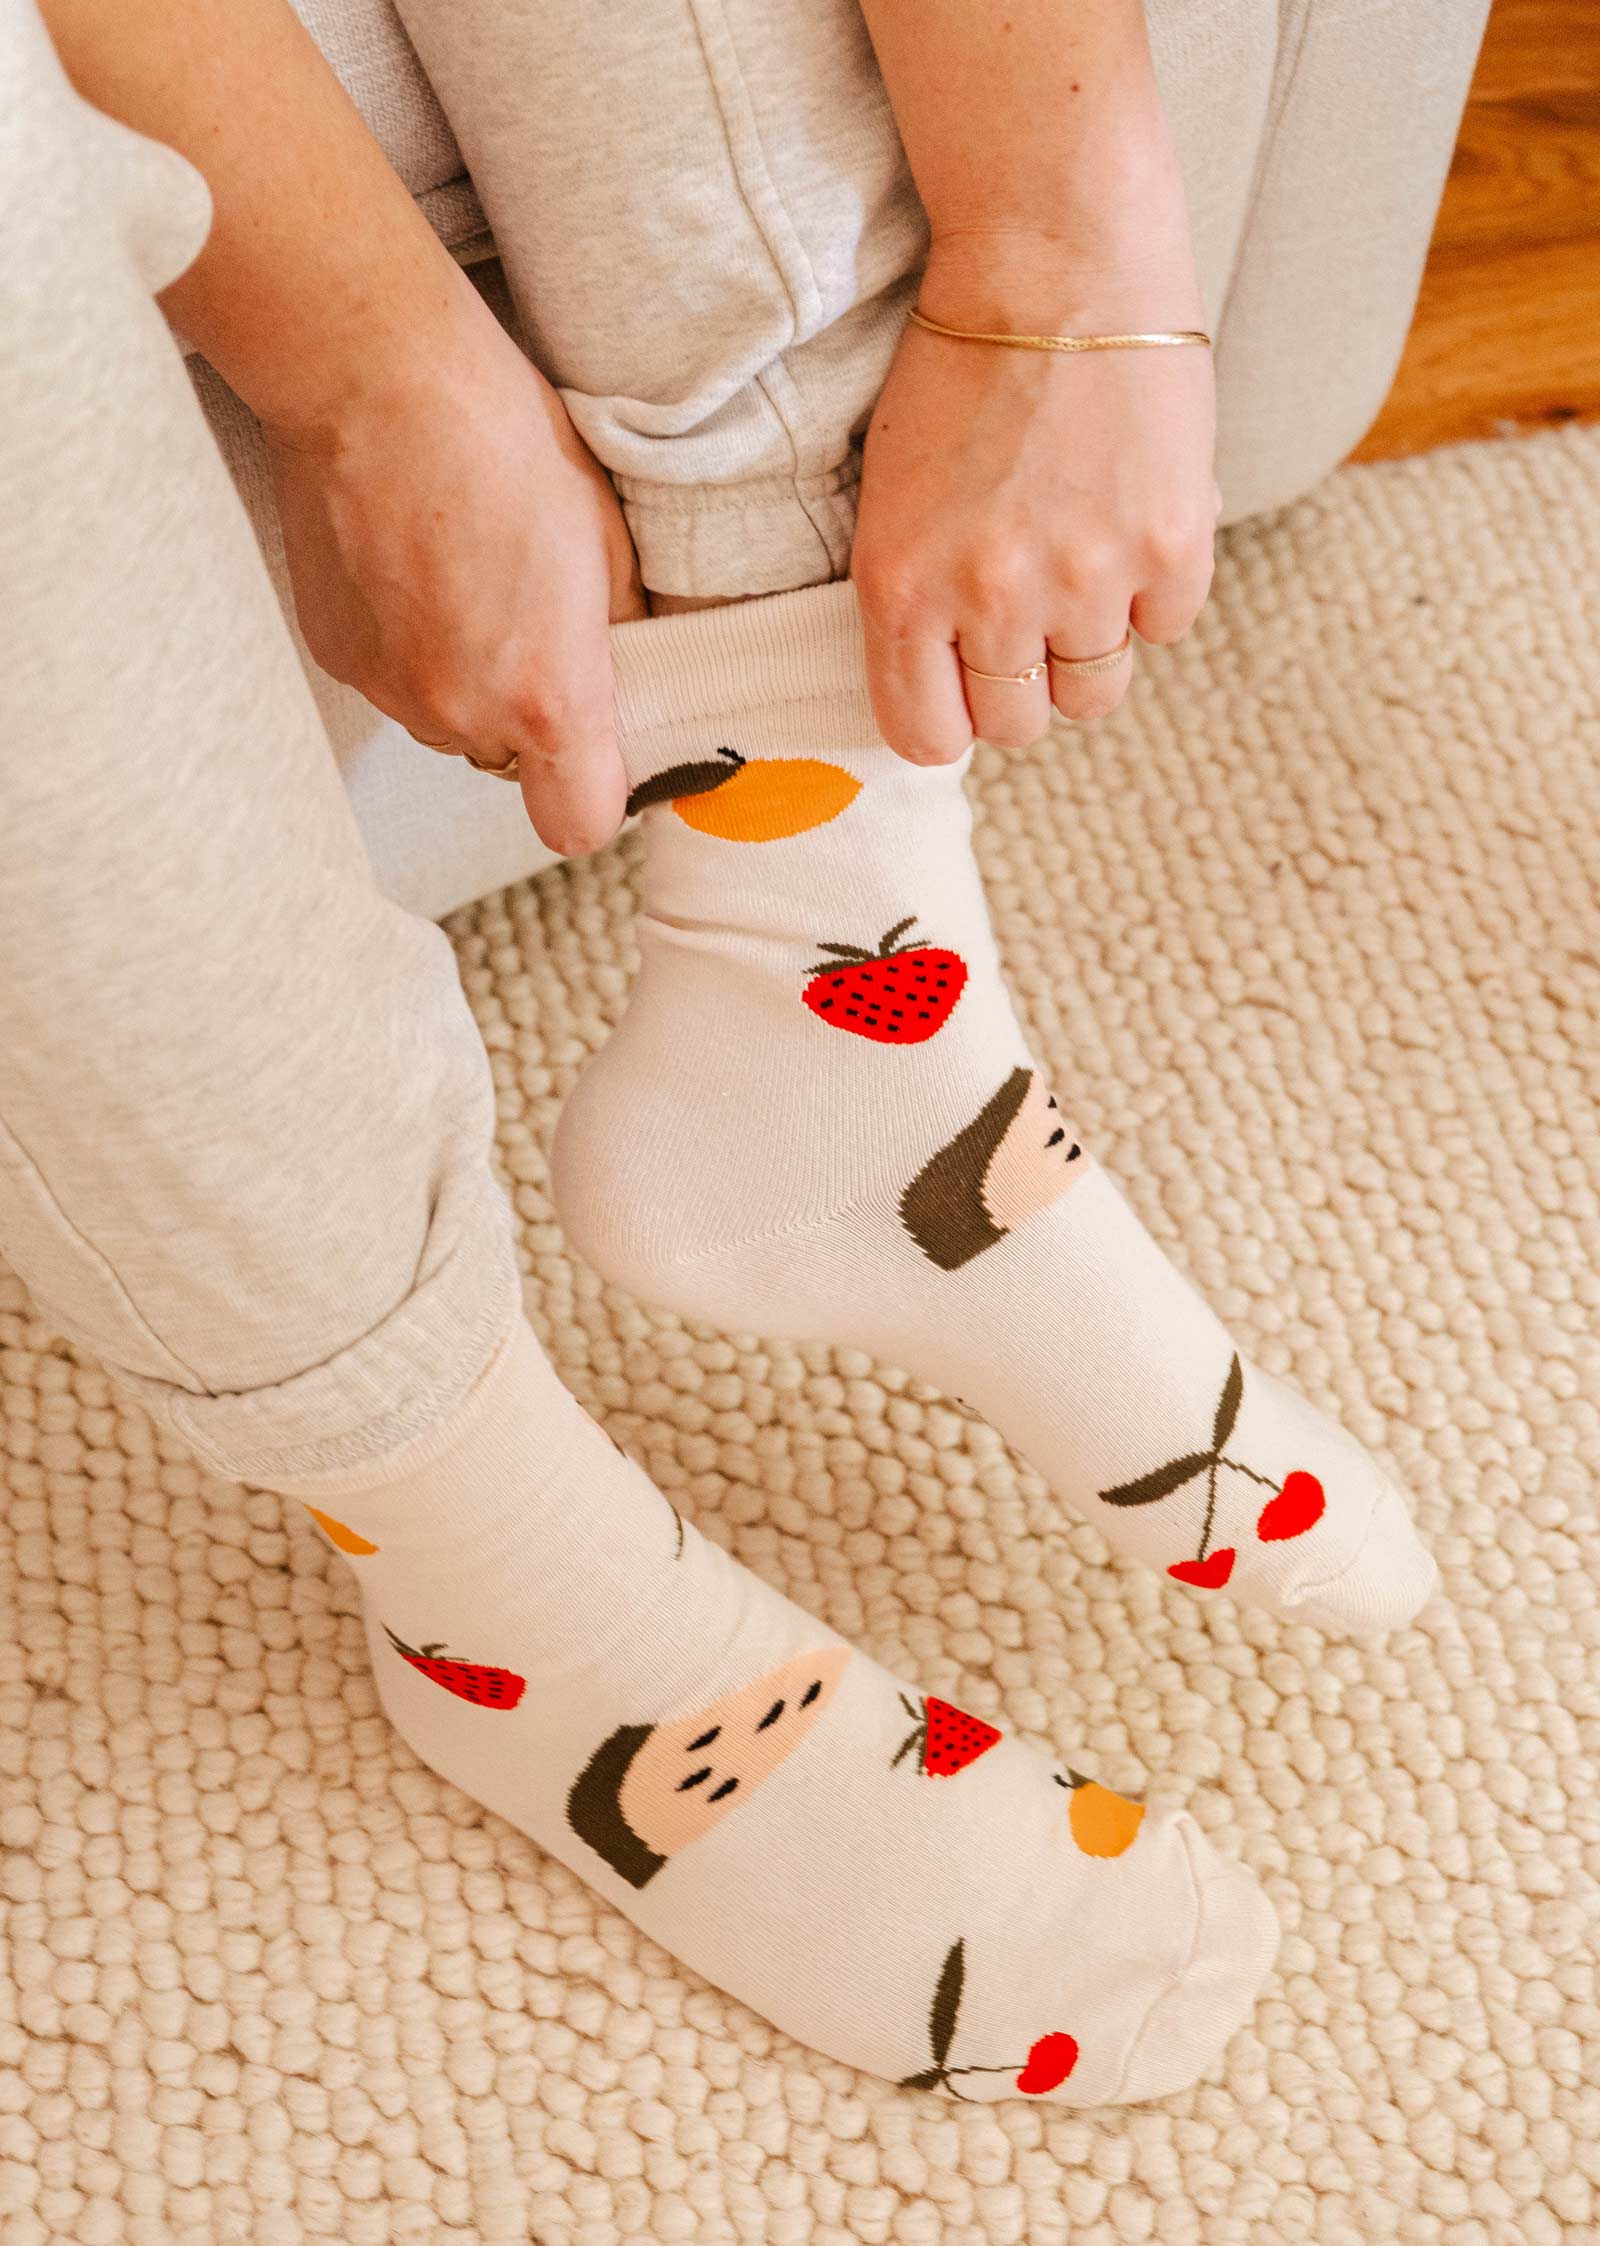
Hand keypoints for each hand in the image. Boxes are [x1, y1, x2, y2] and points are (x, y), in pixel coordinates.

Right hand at [266, 281, 646, 854]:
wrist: (372, 375)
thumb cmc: (500, 436)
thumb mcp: (606, 539)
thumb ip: (621, 634)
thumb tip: (628, 672)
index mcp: (547, 695)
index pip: (579, 825)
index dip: (593, 792)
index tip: (601, 744)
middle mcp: (461, 713)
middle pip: (511, 763)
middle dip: (529, 711)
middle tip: (532, 619)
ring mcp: (390, 690)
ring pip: (450, 721)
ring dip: (467, 676)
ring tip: (470, 578)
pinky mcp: (337, 657)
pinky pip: (395, 681)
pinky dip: (410, 644)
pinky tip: (417, 567)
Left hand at [851, 228, 1219, 762]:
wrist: (1054, 255)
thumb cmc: (961, 365)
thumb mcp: (894, 493)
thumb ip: (919, 597)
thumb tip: (957, 689)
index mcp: (901, 589)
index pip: (927, 738)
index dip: (954, 720)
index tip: (968, 687)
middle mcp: (988, 598)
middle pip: (1018, 726)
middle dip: (1024, 683)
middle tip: (1031, 614)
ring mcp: (1084, 577)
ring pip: (1095, 692)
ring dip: (1091, 645)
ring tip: (1084, 566)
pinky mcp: (1169, 544)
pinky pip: (1166, 625)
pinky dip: (1156, 588)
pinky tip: (1132, 519)